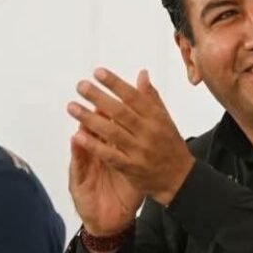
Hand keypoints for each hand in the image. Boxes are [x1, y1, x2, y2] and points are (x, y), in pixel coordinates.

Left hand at [68, 68, 194, 209]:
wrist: (180, 179)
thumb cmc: (170, 146)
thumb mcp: (165, 120)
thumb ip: (151, 98)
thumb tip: (142, 74)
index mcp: (156, 118)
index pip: (133, 97)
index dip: (115, 84)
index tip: (98, 72)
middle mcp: (147, 133)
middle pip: (120, 112)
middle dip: (98, 97)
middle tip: (81, 86)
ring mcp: (139, 151)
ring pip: (111, 132)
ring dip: (90, 119)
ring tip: (73, 107)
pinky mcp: (131, 168)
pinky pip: (109, 155)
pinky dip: (94, 145)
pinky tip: (79, 136)